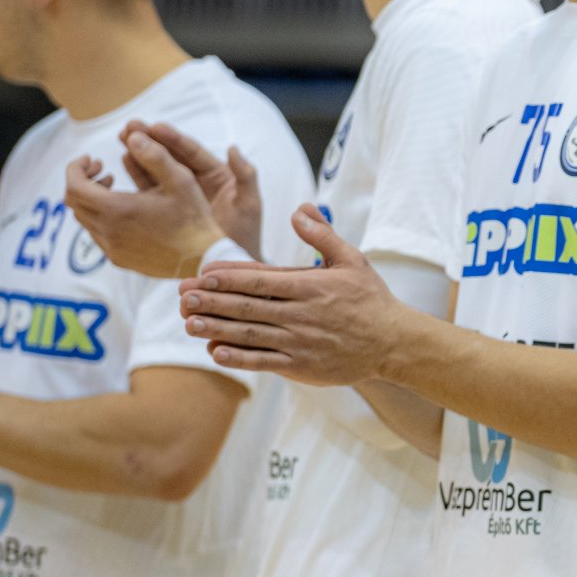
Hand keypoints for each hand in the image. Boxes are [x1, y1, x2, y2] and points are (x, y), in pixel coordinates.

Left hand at [64, 129, 225, 277]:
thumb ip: (156, 156)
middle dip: (83, 181)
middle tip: (103, 171)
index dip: (76, 168)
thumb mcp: (181, 180)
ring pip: (84, 218)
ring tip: (115, 189)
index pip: (74, 185)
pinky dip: (101, 217)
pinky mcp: (118, 258)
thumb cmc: (194, 218)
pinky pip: (97, 234)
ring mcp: (111, 247)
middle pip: (74, 201)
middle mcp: (107, 230)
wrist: (203, 257)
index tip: (91, 159)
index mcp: (116, 209)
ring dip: (92, 200)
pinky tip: (124, 212)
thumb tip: (134, 136)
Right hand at [127, 120, 264, 260]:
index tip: (155, 126)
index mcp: (217, 174)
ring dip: (139, 153)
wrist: (229, 263)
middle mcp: (196, 180)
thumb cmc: (246, 234)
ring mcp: (179, 194)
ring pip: (157, 169)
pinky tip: (122, 164)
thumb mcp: (249, 205)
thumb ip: (245, 176)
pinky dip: (137, 176)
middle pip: (170, 155)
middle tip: (129, 126)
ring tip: (122, 139)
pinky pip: (149, 189)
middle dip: (150, 140)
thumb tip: (233, 148)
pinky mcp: (165, 208)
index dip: (173, 138)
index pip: (192, 152)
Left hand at [179, 205, 404, 385]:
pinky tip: (215, 352)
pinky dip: (238, 358)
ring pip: (249, 334)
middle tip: (183, 296)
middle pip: (248, 306)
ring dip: (216, 328)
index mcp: (311, 286)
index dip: (230, 276)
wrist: (393, 343)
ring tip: (188, 322)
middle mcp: (302, 314)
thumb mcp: (353, 260)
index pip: (261, 279)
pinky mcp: (301, 366)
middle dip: (212, 300)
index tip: (204, 273)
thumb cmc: (371, 299)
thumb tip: (298, 210)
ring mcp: (300, 342)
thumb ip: (322, 234)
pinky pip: (263, 362)